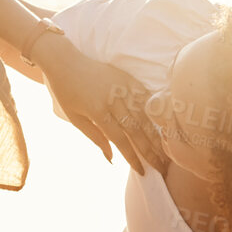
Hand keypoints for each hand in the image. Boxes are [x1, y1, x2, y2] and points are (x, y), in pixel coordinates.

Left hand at [36, 39, 162, 173]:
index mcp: (98, 112)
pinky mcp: (127, 78)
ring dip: (156, 134)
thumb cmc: (66, 92)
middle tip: (161, 166)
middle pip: (137, 130)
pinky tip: (164, 124)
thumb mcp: (75, 118)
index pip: (121, 140)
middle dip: (150, 151)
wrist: (65, 61)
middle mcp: (114, 100)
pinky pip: (145, 97)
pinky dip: (154, 112)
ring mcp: (122, 87)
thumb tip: (112, 159)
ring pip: (145, 115)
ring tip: (165, 151)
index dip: (133, 157)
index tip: (142, 171)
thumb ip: (95, 137)